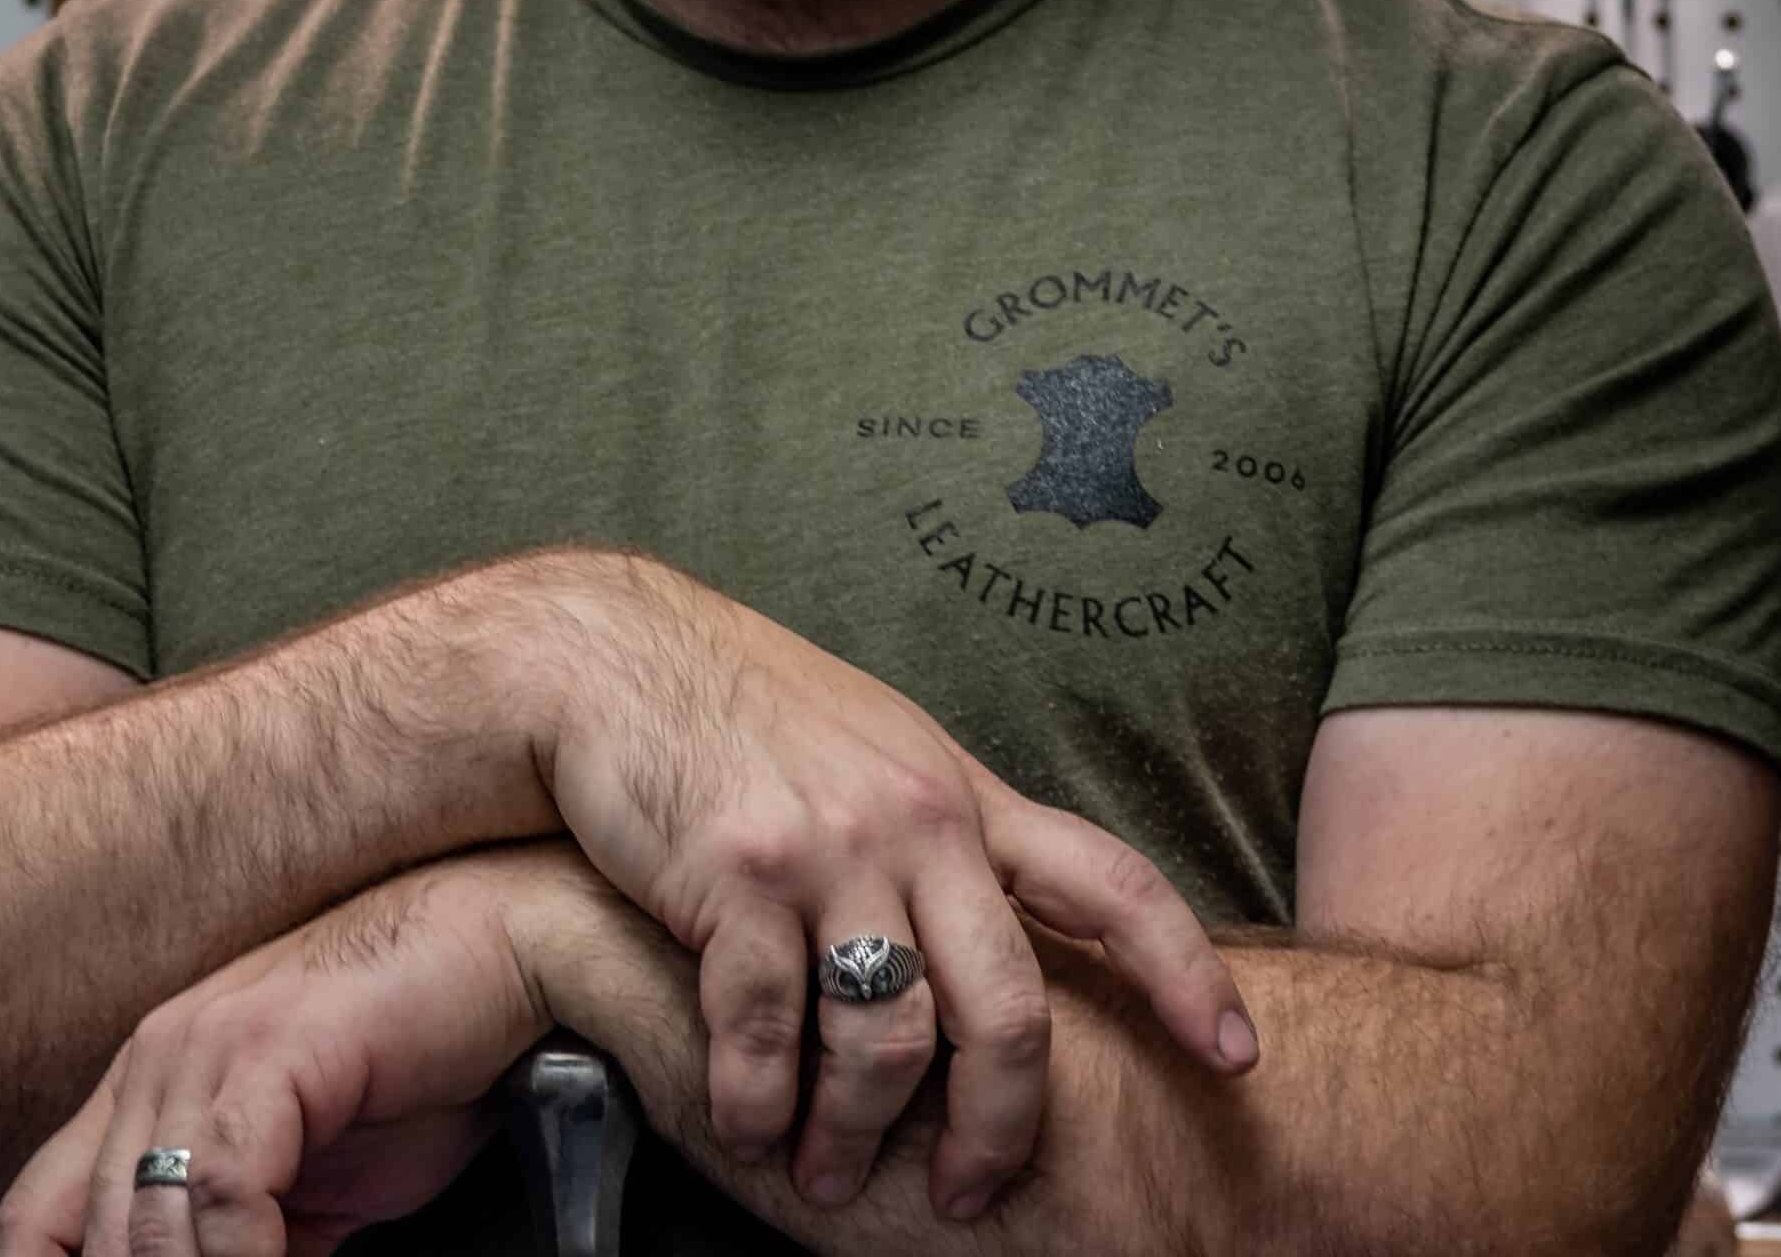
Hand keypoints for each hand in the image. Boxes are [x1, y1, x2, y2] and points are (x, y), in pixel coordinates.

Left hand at [0, 843, 606, 1256]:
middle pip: (93, 1240)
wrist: (512, 945)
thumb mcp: (300, 1180)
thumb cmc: (425, 1056)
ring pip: (145, 1229)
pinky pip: (221, 1190)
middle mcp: (158, 1059)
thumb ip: (233, 1234)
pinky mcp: (270, 1046)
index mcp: (151, 1086)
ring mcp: (208, 1043)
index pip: (38, 1227)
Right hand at [535, 554, 1258, 1224]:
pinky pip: (769, 1035)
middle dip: (997, 1127)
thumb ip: (941, 829)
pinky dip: (758, 1105)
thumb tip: (998, 922)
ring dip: (852, 1135)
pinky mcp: (738, 875)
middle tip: (964, 1191)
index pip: (1109, 884)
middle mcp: (916, 816)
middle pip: (1010, 1008)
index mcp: (962, 790)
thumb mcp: (875, 746)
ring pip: (887, 1041)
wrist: (614, 658)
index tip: (1236, 1057)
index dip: (1187, 975)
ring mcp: (830, 846)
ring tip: (819, 1171)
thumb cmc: (744, 710)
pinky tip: (745, 1123)